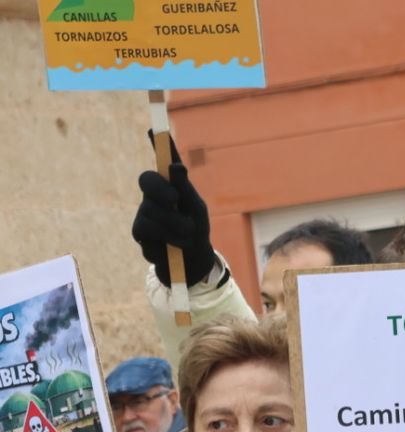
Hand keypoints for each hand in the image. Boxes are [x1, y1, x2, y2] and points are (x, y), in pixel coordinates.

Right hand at [131, 140, 215, 287]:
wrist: (193, 262)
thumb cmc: (196, 230)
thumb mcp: (196, 209)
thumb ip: (185, 189)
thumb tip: (177, 166)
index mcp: (168, 187)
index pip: (161, 163)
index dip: (157, 146)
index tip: (154, 129)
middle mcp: (152, 196)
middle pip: (147, 181)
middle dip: (161, 190)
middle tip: (175, 200)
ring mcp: (143, 214)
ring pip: (151, 212)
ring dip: (174, 226)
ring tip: (186, 236)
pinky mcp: (140, 235)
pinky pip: (150, 234)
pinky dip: (168, 242)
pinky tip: (173, 248)